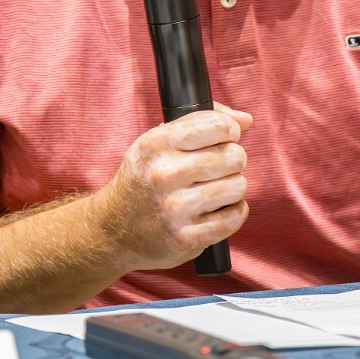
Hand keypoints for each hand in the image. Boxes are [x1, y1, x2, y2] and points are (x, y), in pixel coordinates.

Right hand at [93, 104, 253, 270]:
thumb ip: (202, 123)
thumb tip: (246, 120)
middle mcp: (163, 175)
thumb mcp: (159, 142)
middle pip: (233, 156)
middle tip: (220, 166)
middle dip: (234, 159)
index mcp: (155, 145)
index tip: (226, 138)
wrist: (113, 229)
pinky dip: (234, 211)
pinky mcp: (186, 238)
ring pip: (238, 186)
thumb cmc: (144, 178)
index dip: (230, 130)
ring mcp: (175, 209)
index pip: (218, 126)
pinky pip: (234, 217)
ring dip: (234, 187)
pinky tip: (219, 209)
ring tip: (217, 188)